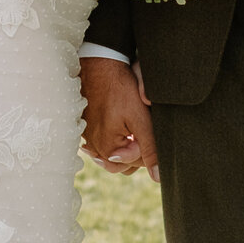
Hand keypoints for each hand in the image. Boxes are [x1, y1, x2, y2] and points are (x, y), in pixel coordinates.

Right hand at [79, 56, 157, 180]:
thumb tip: (158, 177)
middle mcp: (94, 148)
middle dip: (136, 152)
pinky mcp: (86, 128)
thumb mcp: (141, 119)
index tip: (148, 129)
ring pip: (112, 156)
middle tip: (143, 131)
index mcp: (108, 149)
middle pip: (122, 164)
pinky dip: (113, 140)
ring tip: (133, 130)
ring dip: (125, 147)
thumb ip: (150, 149)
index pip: (135, 164)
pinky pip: (102, 144)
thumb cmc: (120, 89)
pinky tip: (120, 128)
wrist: (99, 64)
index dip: (148, 149)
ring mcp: (88, 138)